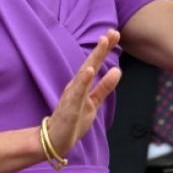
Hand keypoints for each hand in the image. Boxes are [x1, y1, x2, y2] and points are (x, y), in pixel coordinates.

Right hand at [46, 29, 121, 156]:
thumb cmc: (74, 120)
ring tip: (103, 43)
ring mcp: (72, 96)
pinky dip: (83, 82)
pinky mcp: (69, 109)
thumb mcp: (93, 102)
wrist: (55, 140)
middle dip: (101, 48)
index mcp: (82, 84)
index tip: (114, 33)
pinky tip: (89, 71)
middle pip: (90, 63)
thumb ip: (104, 87)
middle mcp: (76, 86)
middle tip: (112, 32)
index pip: (94, 63)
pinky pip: (77, 94)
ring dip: (93, 58)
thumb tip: (117, 70)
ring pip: (83, 74)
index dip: (104, 49)